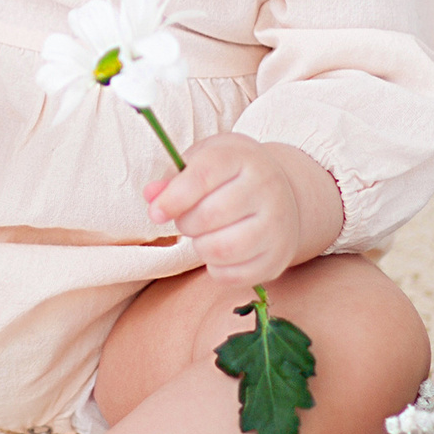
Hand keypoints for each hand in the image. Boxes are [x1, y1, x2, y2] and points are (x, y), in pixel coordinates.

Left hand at [145, 133, 345, 286]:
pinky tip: (219, 252)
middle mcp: (267, 188)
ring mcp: (277, 224)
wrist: (282, 194)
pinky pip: (234, 275)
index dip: (174, 197)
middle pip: (210, 215)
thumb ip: (174, 177)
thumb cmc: (231, 175)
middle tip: (187, 221)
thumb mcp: (204, 161)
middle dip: (186, 223)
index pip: (204, 175)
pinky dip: (216, 268)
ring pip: (222, 249)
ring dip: (201, 247)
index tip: (157, 212)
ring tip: (203, 236)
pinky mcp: (277, 257)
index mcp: (243, 157)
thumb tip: (152, 195)